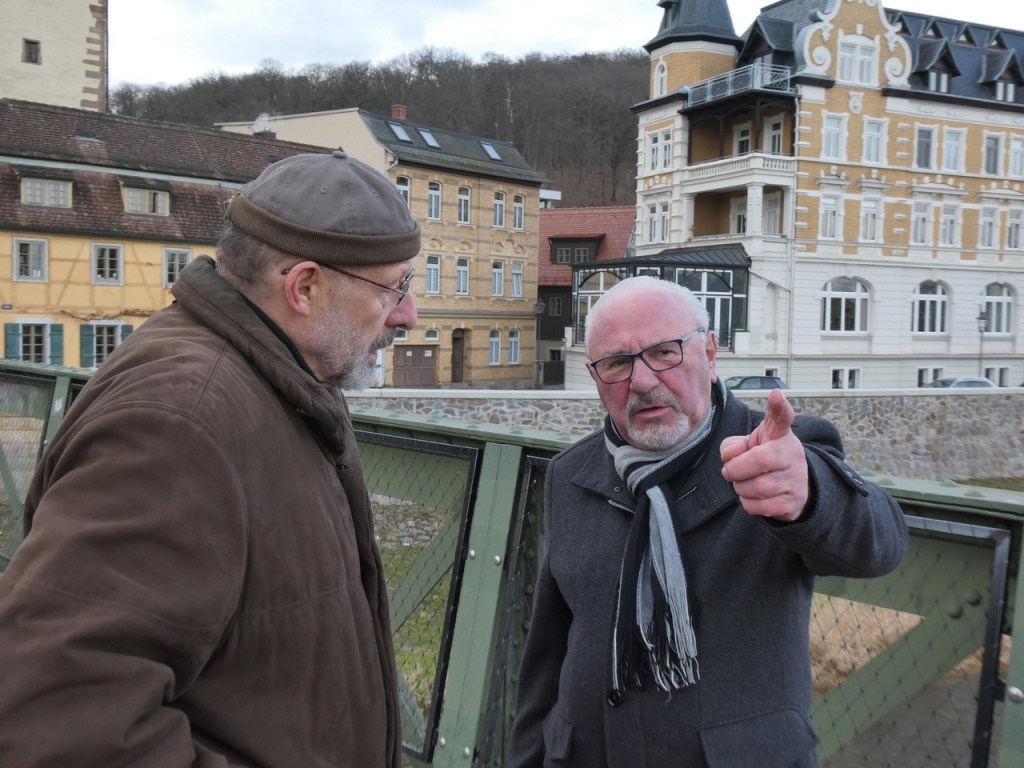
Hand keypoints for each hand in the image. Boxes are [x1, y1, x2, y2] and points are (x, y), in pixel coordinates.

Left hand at [719, 389, 808, 521]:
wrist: (793, 488)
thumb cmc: (765, 459)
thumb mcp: (753, 443)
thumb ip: (735, 445)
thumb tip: (730, 457)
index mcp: (779, 435)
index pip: (781, 418)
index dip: (779, 407)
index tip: (776, 395)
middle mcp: (791, 454)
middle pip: (757, 461)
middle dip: (735, 469)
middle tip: (731, 471)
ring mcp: (795, 479)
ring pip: (756, 487)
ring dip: (740, 488)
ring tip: (743, 483)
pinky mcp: (793, 503)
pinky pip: (760, 507)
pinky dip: (748, 503)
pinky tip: (752, 496)